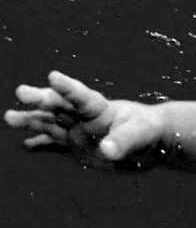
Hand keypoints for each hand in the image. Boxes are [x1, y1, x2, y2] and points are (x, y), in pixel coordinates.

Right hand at [4, 71, 165, 168]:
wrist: (149, 143)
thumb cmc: (149, 131)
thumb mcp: (141, 135)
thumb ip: (124, 142)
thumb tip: (107, 151)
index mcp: (101, 108)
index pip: (82, 96)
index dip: (67, 87)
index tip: (52, 76)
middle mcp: (84, 118)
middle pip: (59, 106)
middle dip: (40, 99)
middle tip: (21, 91)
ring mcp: (77, 131)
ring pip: (50, 124)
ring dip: (31, 121)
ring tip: (9, 117)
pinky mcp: (76, 147)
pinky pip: (55, 145)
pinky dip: (41, 145)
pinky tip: (25, 146)